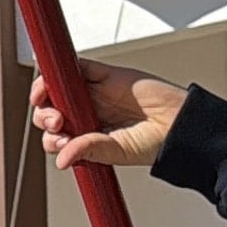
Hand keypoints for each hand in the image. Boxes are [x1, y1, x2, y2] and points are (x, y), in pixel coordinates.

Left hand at [32, 60, 191, 170]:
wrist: (181, 122)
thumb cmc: (155, 141)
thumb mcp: (118, 151)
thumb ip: (90, 149)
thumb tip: (61, 160)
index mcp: (87, 136)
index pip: (56, 137)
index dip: (52, 138)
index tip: (60, 141)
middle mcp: (87, 114)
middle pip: (51, 111)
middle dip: (45, 117)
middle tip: (58, 122)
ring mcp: (93, 93)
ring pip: (58, 87)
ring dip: (45, 91)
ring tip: (49, 100)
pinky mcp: (104, 73)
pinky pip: (77, 65)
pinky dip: (60, 66)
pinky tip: (53, 73)